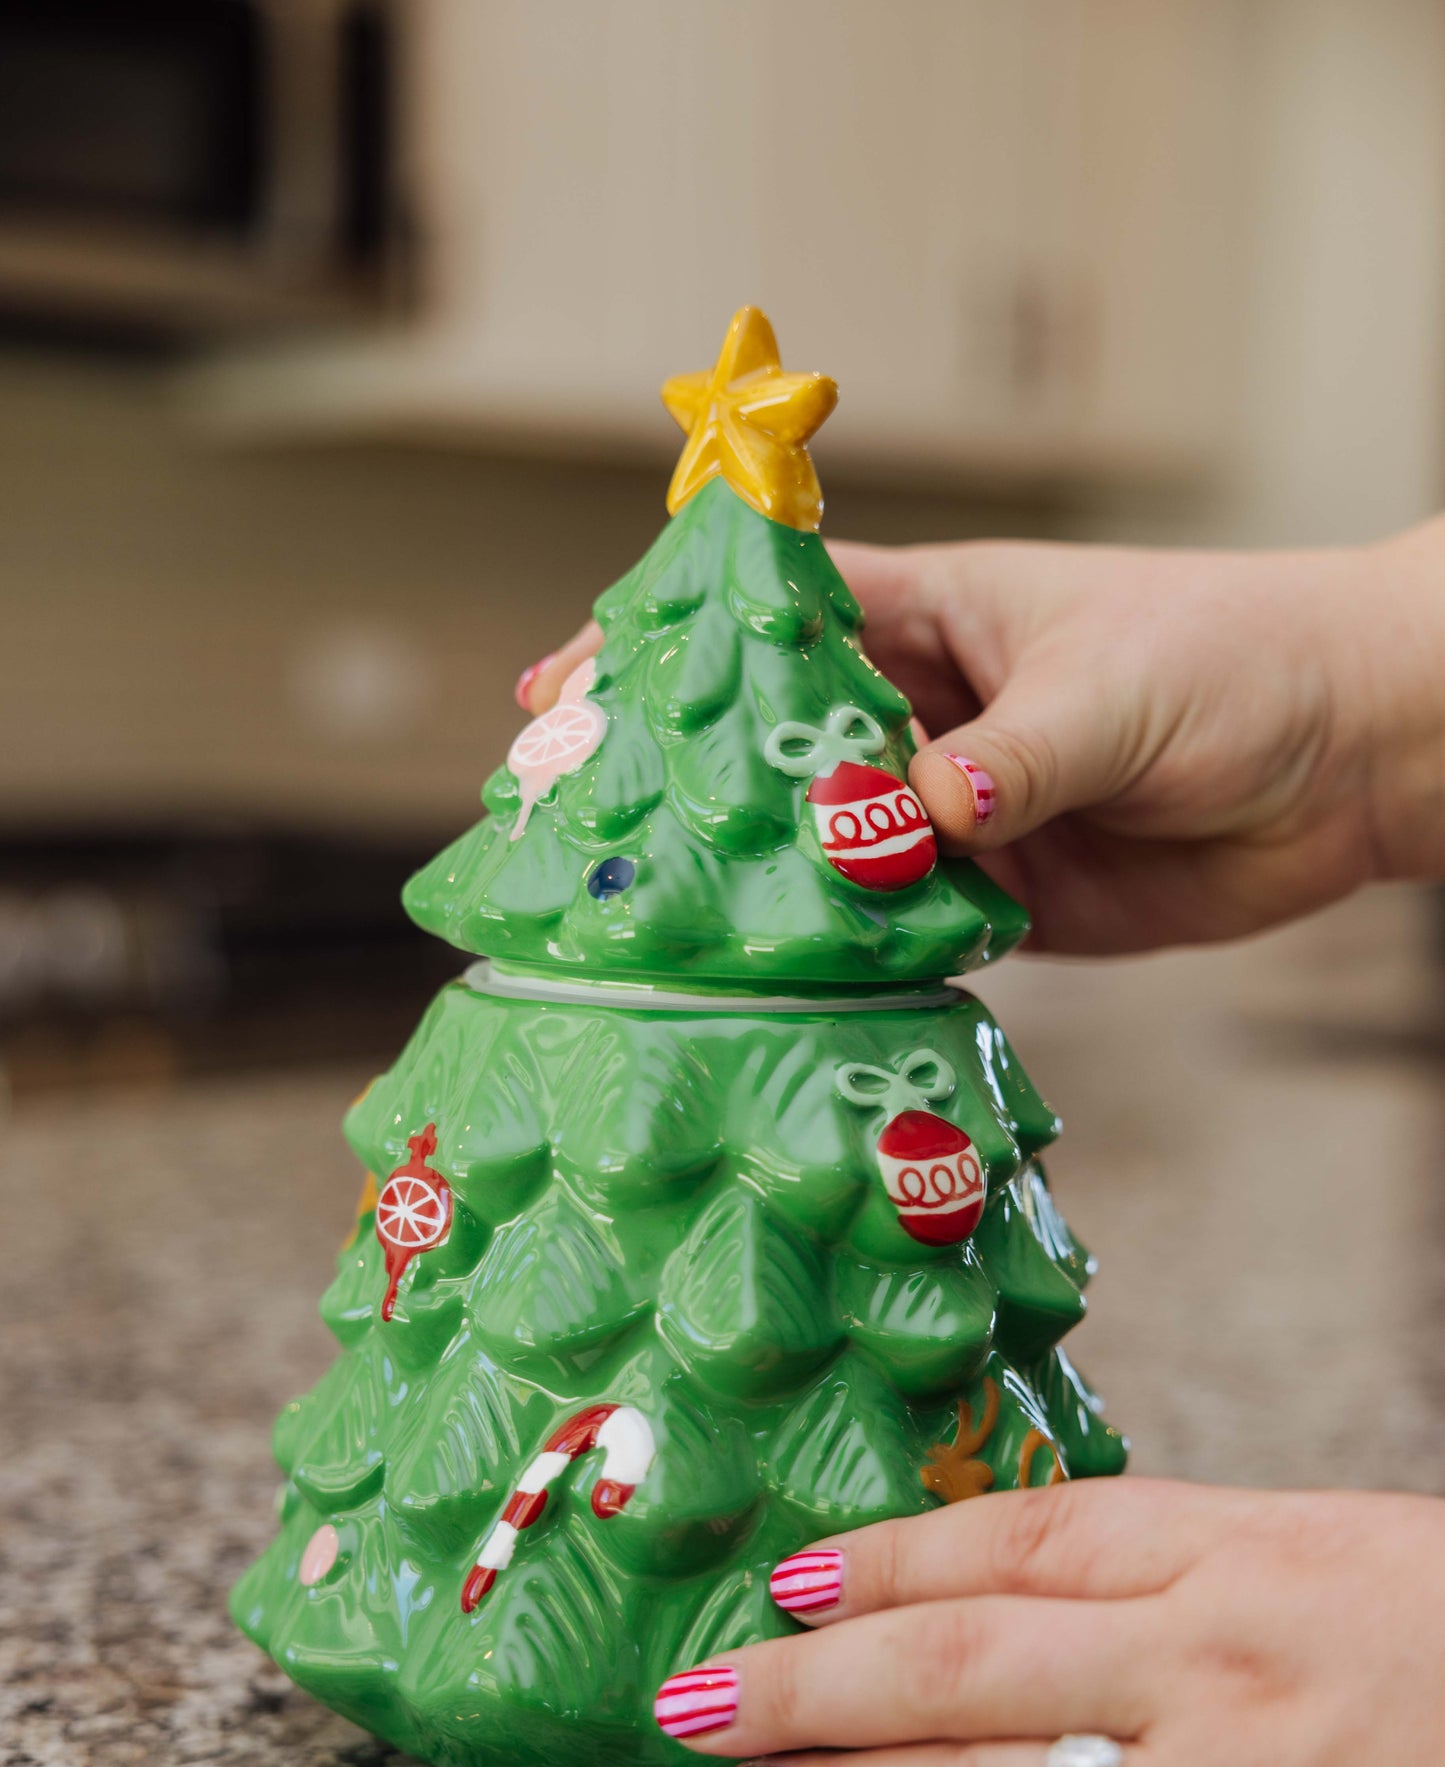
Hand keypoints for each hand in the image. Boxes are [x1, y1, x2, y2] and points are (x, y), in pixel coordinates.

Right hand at [516, 519, 1444, 953]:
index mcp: (936, 619)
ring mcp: (957, 814)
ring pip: (829, 854)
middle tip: (585, 840)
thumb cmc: (1238, 662)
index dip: (665, 647)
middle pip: (776, 750)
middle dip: (685, 789)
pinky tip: (786, 991)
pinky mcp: (1002, 903)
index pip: (773, 620)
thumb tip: (905, 823)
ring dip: (761, 890)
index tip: (562, 685)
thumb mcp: (1113, 693)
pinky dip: (853, 961)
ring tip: (660, 932)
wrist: (1354, 757)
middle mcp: (928, 717)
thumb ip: (1009, 759)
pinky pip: (904, 934)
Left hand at [653, 1479, 1444, 1766]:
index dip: (885, 1557)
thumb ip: (1232, 1577)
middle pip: (958, 1663)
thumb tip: (1087, 1587)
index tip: (787, 1576)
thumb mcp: (1375, 1565)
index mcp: (1246, 1552)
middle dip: (808, 1678)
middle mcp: (1209, 1670)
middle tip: (693, 1693)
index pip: (1016, 1538)